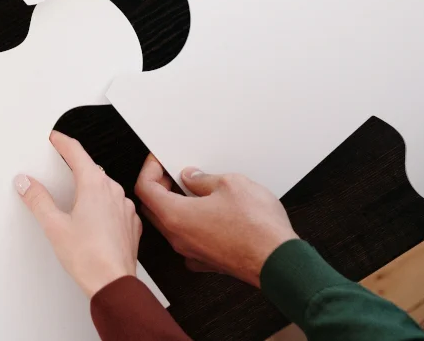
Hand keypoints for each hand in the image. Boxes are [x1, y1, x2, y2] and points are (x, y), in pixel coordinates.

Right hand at [16, 131, 141, 296]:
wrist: (113, 284)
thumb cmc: (89, 258)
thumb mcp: (53, 226)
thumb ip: (38, 200)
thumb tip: (26, 183)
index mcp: (94, 185)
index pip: (76, 151)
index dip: (62, 142)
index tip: (55, 137)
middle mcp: (113, 191)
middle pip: (91, 169)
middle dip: (74, 166)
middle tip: (59, 168)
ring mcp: (124, 207)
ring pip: (104, 187)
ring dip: (89, 187)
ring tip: (73, 201)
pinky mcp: (130, 223)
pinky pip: (114, 205)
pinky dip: (102, 206)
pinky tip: (91, 221)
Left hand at [135, 156, 296, 286]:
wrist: (279, 262)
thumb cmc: (258, 228)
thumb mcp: (230, 184)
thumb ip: (204, 179)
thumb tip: (193, 178)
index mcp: (176, 216)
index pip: (145, 189)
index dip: (149, 169)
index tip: (159, 160)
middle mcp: (179, 238)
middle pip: (153, 209)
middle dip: (159, 187)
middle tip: (173, 173)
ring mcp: (192, 253)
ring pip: (171, 226)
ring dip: (175, 206)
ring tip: (194, 189)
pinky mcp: (208, 262)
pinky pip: (189, 240)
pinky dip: (191, 224)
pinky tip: (208, 213)